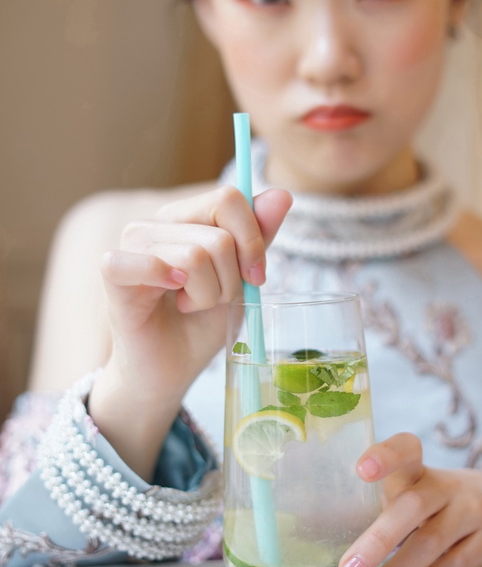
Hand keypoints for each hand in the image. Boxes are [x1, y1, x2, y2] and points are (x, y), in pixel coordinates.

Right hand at [89, 185, 291, 478]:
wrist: (168, 372)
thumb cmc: (200, 325)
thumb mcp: (241, 280)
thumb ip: (257, 237)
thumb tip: (283, 194)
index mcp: (188, 217)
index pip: (229, 198)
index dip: (252, 240)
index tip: (256, 277)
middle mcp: (158, 223)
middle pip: (219, 234)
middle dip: (230, 279)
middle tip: (212, 299)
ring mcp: (132, 244)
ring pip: (195, 255)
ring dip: (206, 294)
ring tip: (189, 305)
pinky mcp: (114, 273)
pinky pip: (146, 263)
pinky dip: (166, 283)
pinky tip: (170, 298)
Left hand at [338, 433, 481, 566]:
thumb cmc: (439, 500)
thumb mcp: (416, 487)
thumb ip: (383, 501)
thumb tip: (323, 536)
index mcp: (419, 469)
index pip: (405, 449)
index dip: (385, 456)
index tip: (361, 470)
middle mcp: (446, 487)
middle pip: (412, 507)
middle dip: (378, 540)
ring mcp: (470, 512)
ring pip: (430, 543)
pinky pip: (451, 566)